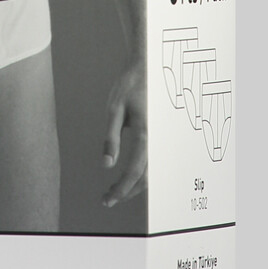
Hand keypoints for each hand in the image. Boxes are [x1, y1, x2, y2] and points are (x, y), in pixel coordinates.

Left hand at [102, 58, 147, 207]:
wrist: (148, 69)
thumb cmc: (128, 87)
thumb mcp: (114, 109)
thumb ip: (110, 138)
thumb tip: (106, 165)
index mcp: (146, 133)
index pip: (134, 170)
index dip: (121, 188)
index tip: (107, 199)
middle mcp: (158, 140)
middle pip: (146, 177)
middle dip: (127, 192)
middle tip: (107, 199)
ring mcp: (162, 139)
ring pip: (153, 173)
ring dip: (134, 186)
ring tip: (113, 192)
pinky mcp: (160, 137)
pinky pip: (154, 163)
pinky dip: (142, 175)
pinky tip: (127, 178)